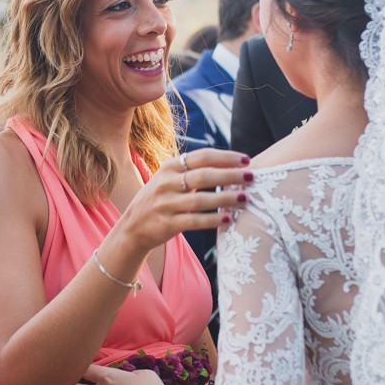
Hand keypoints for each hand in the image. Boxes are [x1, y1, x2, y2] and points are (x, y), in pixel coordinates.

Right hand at [112, 148, 251, 252]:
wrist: (132, 228)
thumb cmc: (160, 201)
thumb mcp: (170, 179)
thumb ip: (194, 171)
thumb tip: (230, 165)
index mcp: (170, 167)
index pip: (202, 156)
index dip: (226, 157)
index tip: (247, 161)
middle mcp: (167, 183)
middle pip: (204, 175)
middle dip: (230, 175)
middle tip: (252, 178)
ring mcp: (166, 204)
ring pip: (201, 199)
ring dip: (226, 198)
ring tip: (246, 199)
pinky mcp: (167, 224)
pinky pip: (194, 221)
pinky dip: (213, 219)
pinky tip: (228, 219)